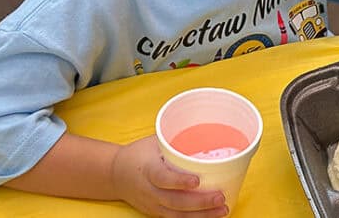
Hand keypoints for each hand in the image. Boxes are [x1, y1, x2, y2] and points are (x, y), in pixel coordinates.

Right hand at [111, 135, 227, 217]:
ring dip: (201, 214)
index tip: (197, 181)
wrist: (115, 174)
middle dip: (199, 202)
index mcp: (147, 169)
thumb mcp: (154, 141)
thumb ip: (175, 139)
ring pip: (177, 214)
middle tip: (220, 197)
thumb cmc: (139, 154)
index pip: (162, 178)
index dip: (179, 181)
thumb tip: (206, 130)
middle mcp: (149, 190)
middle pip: (174, 201)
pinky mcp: (156, 212)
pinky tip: (211, 216)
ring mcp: (152, 204)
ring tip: (222, 209)